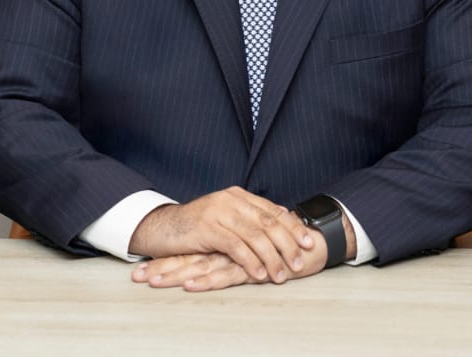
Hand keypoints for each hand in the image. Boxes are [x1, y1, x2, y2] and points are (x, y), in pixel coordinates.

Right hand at [128, 187, 312, 283]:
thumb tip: (278, 224)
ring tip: (281, 275)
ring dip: (271, 258)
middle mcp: (230, 200)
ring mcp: (219, 212)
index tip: (308, 242)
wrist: (162, 227)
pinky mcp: (207, 229)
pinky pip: (235, 246)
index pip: (272, 210)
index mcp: (238, 196)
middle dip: (287, 244)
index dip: (292, 226)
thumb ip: (248, 219)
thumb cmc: (195, 227)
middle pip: (268, 222)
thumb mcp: (224, 218)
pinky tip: (259, 274)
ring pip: (255, 236)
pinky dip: (250, 261)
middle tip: (299, 262)